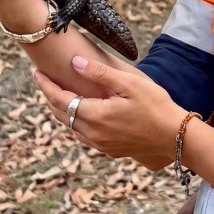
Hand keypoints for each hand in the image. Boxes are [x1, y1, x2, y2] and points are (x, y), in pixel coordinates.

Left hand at [32, 56, 184, 169]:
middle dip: (50, 98)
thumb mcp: (130, 84)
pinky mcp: (111, 150)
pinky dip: (76, 124)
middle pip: (62, 115)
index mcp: (96, 115)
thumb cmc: (157, 106)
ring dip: (62, 112)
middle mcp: (94, 134)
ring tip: (58, 97)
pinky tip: (81, 116)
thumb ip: (100, 73)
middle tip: (44, 83)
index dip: (46, 86)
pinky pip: (84, 136)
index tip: (37, 73)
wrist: (176, 137)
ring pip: (71, 128)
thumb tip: (74, 63)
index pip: (61, 100)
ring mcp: (101, 144)